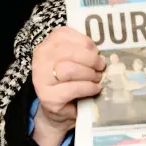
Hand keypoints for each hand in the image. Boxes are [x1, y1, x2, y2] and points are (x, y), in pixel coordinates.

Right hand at [31, 27, 105, 145]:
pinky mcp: (48, 97)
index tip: (96, 51)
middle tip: (101, 67)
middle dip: (91, 59)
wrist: (61, 110)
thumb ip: (84, 50)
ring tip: (97, 78)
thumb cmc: (72, 80)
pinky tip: (95, 89)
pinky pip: (73, 88)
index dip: (86, 42)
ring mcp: (41, 78)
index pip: (65, 34)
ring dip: (90, 74)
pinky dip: (89, 88)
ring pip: (70, 70)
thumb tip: (104, 47)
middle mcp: (41, 59)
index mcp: (48, 45)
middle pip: (70, 52)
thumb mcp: (77, 61)